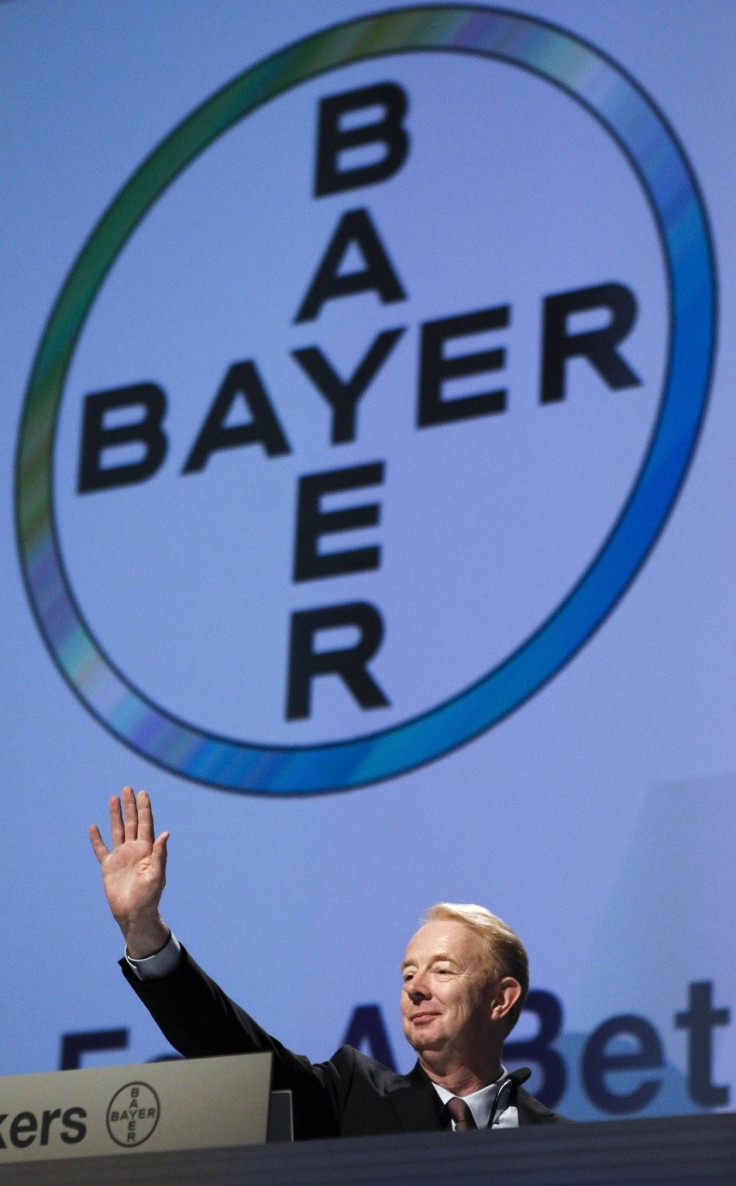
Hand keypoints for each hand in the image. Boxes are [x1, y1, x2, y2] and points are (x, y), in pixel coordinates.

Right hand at [90, 786, 170, 957]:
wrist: (134, 914)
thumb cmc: (149, 897)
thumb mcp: (157, 875)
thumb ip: (160, 854)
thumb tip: (165, 833)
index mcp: (147, 850)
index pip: (146, 823)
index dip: (144, 808)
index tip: (142, 793)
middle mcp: (134, 849)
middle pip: (132, 822)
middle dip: (130, 805)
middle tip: (127, 788)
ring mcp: (121, 857)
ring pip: (118, 830)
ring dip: (116, 815)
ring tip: (113, 798)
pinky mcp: (109, 867)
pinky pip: (101, 849)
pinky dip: (97, 839)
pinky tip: (94, 827)